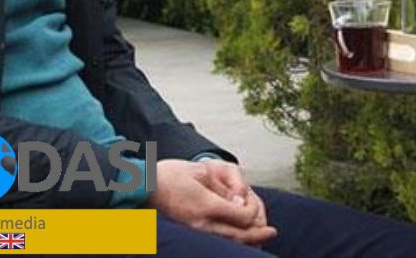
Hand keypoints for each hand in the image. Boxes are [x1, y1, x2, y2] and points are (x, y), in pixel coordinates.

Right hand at [147, 160, 276, 244]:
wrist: (143, 186)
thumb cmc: (171, 174)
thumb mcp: (202, 173)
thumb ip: (223, 189)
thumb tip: (241, 201)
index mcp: (206, 205)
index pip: (241, 216)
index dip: (253, 212)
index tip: (255, 206)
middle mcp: (201, 222)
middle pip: (237, 235)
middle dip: (257, 235)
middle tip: (272, 232)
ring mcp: (194, 230)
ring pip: (227, 241)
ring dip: (246, 240)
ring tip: (260, 238)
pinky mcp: (189, 232)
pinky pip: (215, 240)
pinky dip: (231, 240)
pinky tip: (239, 237)